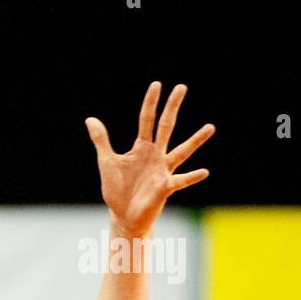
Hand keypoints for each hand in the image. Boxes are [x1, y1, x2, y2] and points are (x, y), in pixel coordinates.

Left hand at [86, 82, 214, 235]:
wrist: (123, 215)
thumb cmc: (118, 189)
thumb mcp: (106, 161)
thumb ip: (101, 140)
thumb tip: (90, 119)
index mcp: (142, 148)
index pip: (147, 120)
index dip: (150, 103)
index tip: (157, 84)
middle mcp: (156, 155)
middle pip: (166, 126)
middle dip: (172, 107)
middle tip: (181, 87)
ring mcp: (162, 170)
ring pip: (181, 152)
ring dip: (195, 141)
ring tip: (210, 127)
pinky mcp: (165, 188)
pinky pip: (180, 180)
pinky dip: (192, 177)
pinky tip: (204, 171)